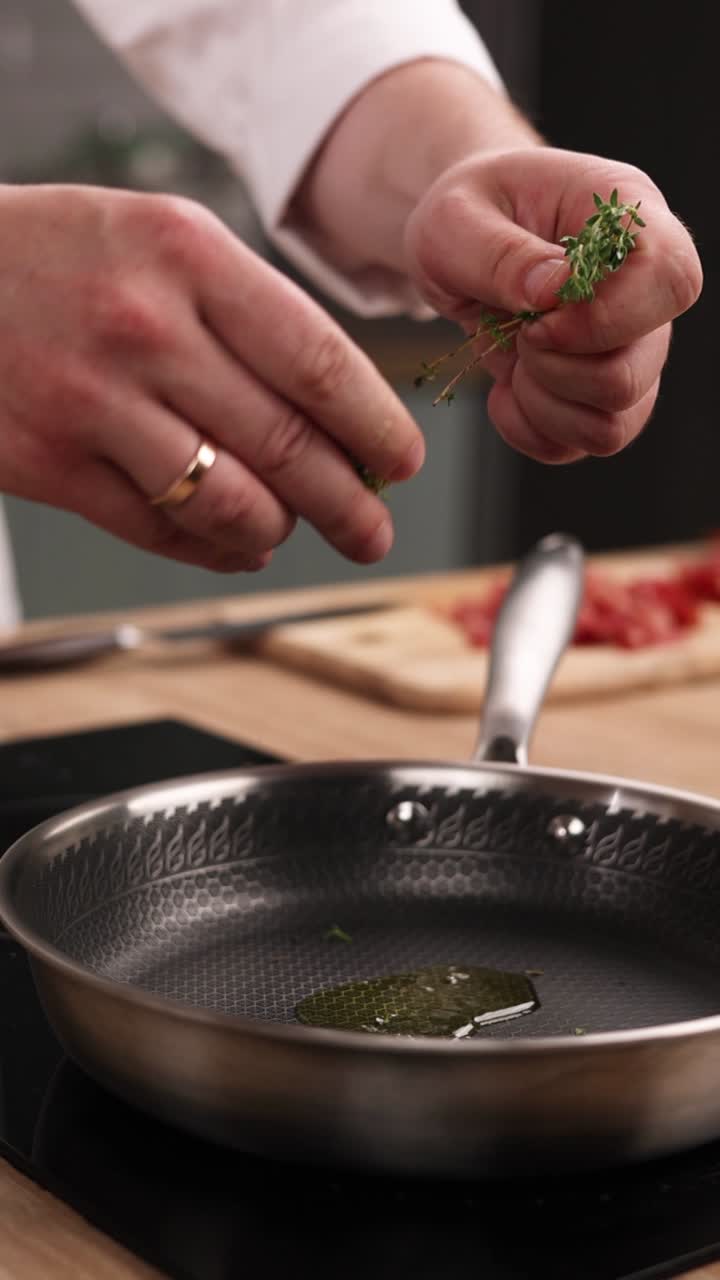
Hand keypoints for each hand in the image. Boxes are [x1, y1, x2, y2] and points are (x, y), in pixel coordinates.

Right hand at [0, 185, 423, 570]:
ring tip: (298, 534)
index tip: (402, 461)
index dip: (376, 428)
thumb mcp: (160, 238)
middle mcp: (146, 329)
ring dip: (282, 533)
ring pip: (231, 503)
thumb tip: (336, 408)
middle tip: (374, 531)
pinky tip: (238, 546)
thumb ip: (247, 311)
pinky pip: (160, 533)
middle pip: (287, 444)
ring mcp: (92, 403)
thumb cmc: (58, 256)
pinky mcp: (50, 464)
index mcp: (188, 256)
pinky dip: (215, 550)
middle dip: (350, 504)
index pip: (319, 362)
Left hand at [404, 148, 702, 461]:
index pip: (670, 278)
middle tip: (518, 333)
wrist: (460, 244)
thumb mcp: (454, 219)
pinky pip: (586, 442)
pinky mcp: (603, 394)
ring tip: (512, 360)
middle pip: (639, 367)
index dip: (604, 317)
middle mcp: (643, 291)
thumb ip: (500, 253)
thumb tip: (551, 291)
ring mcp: (631, 348)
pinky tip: (508, 389)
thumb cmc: (466, 215)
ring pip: (616, 420)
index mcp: (625, 221)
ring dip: (545, 405)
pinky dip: (534, 429)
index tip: (538, 320)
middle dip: (559, 370)